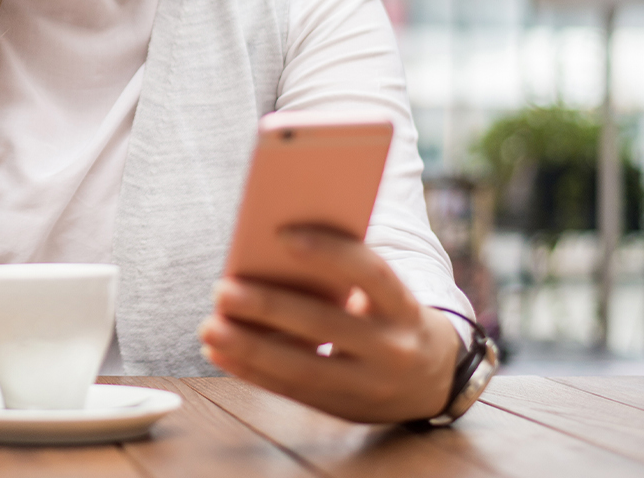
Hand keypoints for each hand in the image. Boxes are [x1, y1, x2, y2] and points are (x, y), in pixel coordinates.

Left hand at [197, 228, 459, 423]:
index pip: (370, 272)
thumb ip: (347, 272)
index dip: (329, 252)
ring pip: (303, 368)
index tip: (281, 234)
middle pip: (324, 325)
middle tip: (221, 289)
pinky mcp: (345, 409)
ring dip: (249, 347)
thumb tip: (272, 246)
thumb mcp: (386, 292)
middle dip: (269, 307)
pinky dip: (252, 371)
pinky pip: (292, 391)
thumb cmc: (392, 314)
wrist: (434, 377)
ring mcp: (369, 385)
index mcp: (405, 306)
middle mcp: (392, 348)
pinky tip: (220, 353)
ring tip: (209, 327)